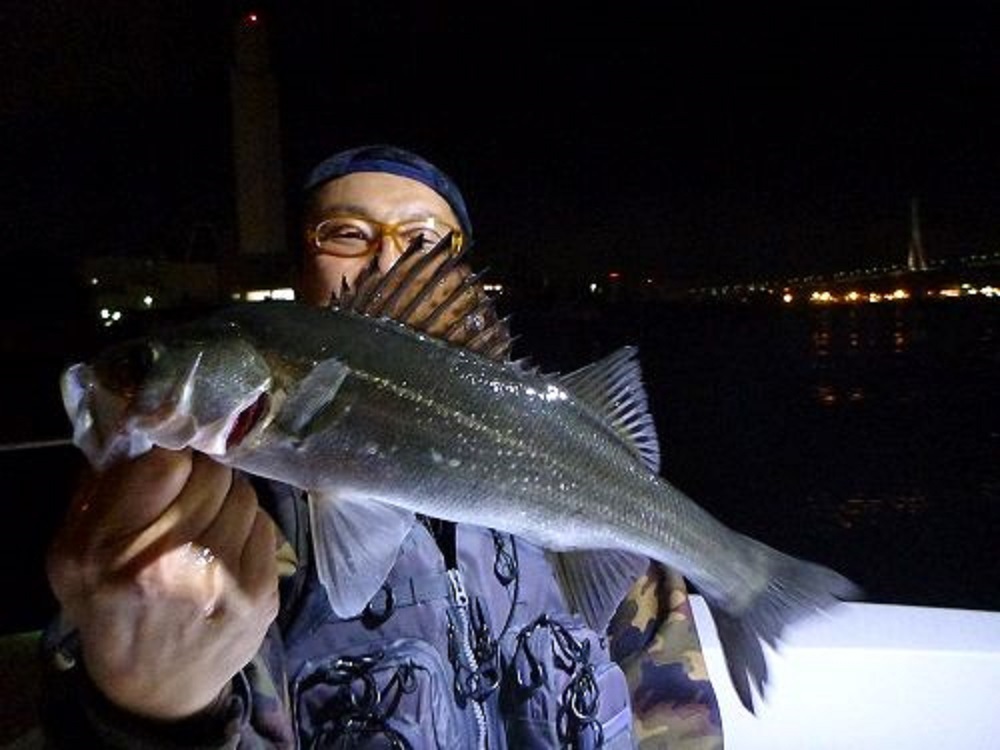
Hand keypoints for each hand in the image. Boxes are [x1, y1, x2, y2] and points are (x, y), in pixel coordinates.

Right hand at [47, 448, 278, 720]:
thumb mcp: (71, 551)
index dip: (173, 451)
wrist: (153, 687)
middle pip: (213, 474)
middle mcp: (172, 564)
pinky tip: (226, 545)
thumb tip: (139, 429)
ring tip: (208, 518)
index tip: (171, 458)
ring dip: (227, 497)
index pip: (168, 462)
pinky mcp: (262, 593)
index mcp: (114, 549)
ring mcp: (224, 581)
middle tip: (191, 487)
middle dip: (202, 472)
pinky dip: (247, 526)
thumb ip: (98, 488)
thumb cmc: (108, 606)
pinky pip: (265, 525)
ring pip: (244, 494)